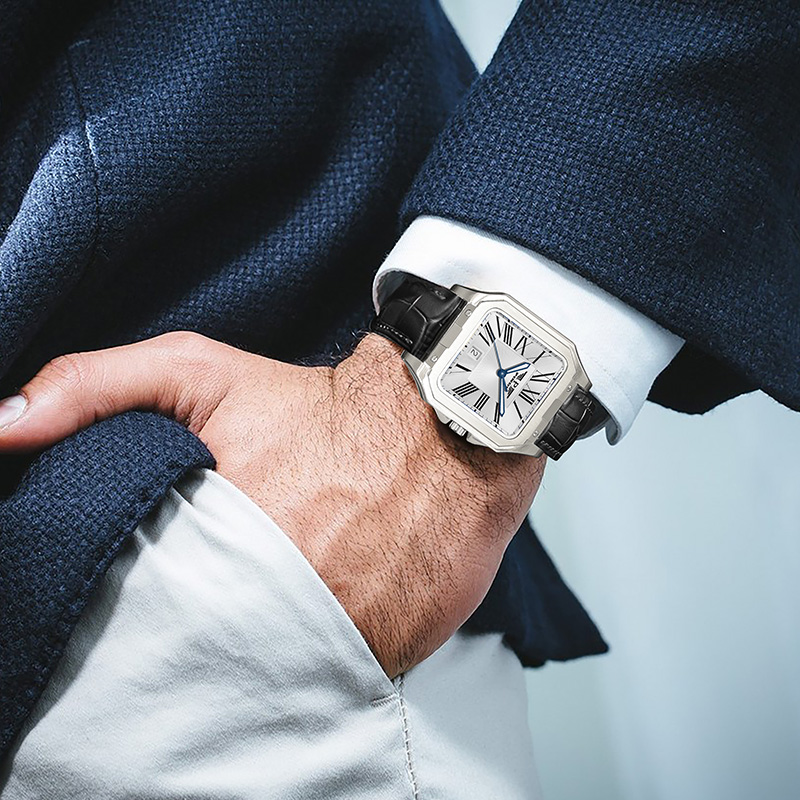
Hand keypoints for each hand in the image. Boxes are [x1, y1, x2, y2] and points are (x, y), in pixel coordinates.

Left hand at [0, 332, 544, 676]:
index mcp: (201, 542)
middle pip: (178, 659)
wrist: (444, 434)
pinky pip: (313, 686)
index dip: (108, 617)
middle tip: (188, 611)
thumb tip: (1, 424)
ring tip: (244, 620)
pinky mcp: (374, 661)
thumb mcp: (200, 371)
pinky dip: (299, 669)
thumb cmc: (321, 408)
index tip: (109, 611)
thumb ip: (96, 387)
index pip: (117, 614)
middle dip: (171, 644)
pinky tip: (296, 630)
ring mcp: (321, 640)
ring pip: (247, 683)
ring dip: (238, 661)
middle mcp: (259, 603)